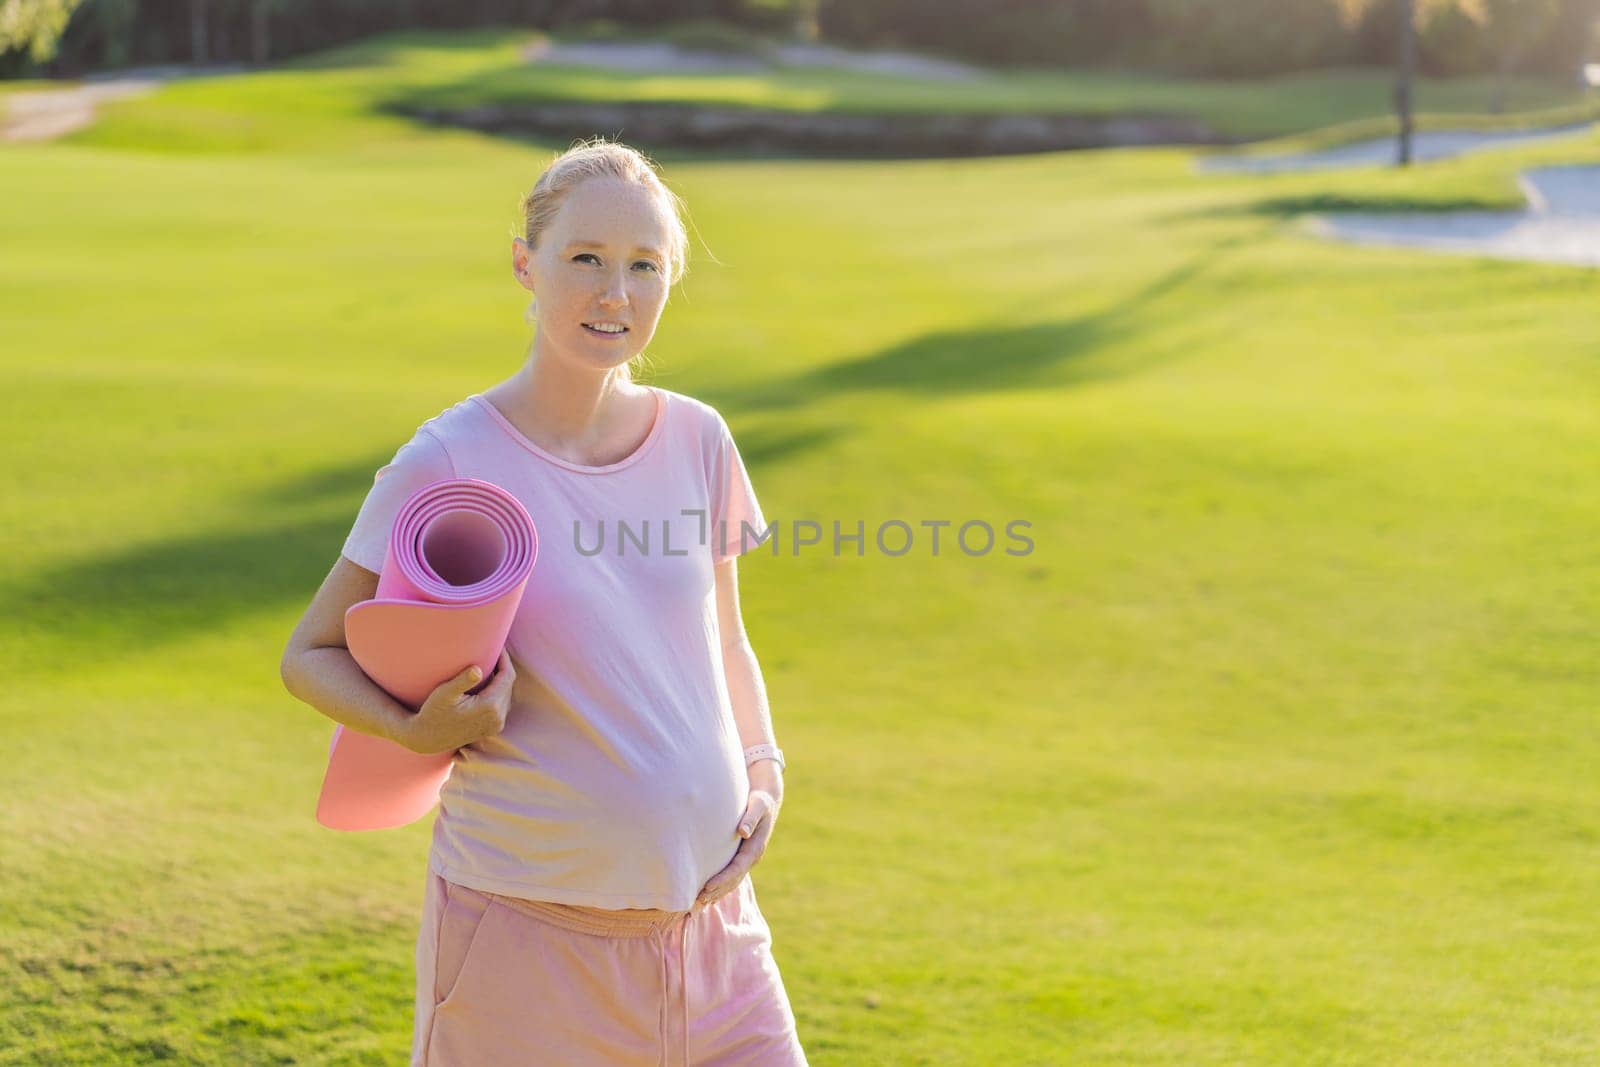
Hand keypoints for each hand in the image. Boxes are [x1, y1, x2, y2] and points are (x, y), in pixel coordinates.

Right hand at [396, 648, 515, 755]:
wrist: (427, 738)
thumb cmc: (432, 712)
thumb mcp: (444, 693)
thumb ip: (462, 680)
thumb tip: (478, 669)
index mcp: (490, 707)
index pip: (507, 676)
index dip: (504, 659)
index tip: (499, 645)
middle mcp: (498, 718)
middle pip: (508, 685)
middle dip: (503, 668)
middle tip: (494, 652)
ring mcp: (496, 725)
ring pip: (506, 695)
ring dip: (500, 680)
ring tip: (490, 664)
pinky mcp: (492, 728)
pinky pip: (502, 704)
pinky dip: (497, 691)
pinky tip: (486, 682)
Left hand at [696, 760, 782, 908]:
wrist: (767, 801)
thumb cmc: (760, 801)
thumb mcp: (758, 805)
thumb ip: (751, 817)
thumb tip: (743, 831)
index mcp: (756, 848)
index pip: (737, 869)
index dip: (722, 879)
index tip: (707, 887)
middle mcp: (752, 857)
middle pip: (733, 880)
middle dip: (717, 891)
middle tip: (698, 901)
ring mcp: (747, 859)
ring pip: (732, 881)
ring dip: (717, 892)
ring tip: (699, 903)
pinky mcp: (741, 857)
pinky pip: (730, 875)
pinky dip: (720, 886)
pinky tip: (707, 894)